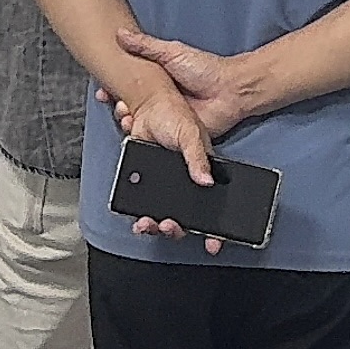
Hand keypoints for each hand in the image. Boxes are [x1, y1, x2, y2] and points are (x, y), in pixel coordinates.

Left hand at [109, 71, 230, 254]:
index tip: (213, 243)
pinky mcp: (144, 180)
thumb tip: (207, 181)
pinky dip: (139, 211)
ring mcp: (163, 184)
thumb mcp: (190, 135)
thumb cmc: (175, 115)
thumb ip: (198, 157)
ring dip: (154, 224)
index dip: (213, 228)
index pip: (211, 206)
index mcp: (200, 173)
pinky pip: (142, 202)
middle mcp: (184, 182)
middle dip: (176, 228)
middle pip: (184, 216)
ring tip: (146, 224)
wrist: (145, 105)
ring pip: (162, 213)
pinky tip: (136, 214)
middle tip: (168, 226)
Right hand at [117, 29, 253, 143]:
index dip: (114, 90)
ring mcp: (168, 119)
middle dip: (120, 109)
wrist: (231, 92)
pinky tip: (138, 137)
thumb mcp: (172, 53)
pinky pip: (157, 141)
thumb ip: (146, 46)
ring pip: (141, 126)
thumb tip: (120, 34)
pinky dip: (147, 141)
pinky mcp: (176, 137)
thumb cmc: (207, 70)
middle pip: (131, 108)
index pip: (128, 87)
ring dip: (130, 125)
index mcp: (157, 81)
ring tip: (126, 120)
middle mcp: (160, 101)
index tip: (103, 92)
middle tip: (117, 107)